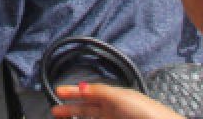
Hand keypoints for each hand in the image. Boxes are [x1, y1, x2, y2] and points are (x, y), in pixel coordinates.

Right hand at [51, 83, 183, 118]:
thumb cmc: (147, 112)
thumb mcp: (121, 97)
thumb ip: (100, 91)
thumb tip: (82, 86)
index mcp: (115, 97)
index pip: (90, 93)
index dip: (74, 92)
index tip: (58, 92)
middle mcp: (113, 110)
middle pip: (88, 108)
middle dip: (71, 108)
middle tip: (55, 110)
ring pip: (92, 117)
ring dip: (78, 117)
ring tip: (63, 117)